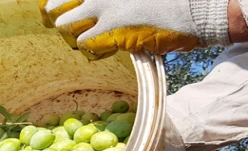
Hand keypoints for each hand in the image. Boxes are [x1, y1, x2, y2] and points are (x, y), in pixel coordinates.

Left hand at [39, 0, 230, 59]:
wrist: (195, 8)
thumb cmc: (169, 0)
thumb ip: (109, 2)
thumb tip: (92, 6)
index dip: (54, 5)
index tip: (58, 13)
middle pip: (52, 7)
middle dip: (58, 20)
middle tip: (72, 28)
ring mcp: (103, 7)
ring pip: (63, 26)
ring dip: (74, 36)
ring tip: (93, 38)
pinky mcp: (111, 28)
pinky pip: (83, 44)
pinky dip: (92, 50)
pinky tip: (108, 47)